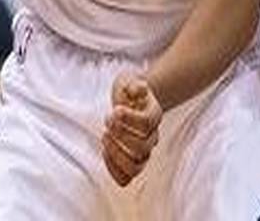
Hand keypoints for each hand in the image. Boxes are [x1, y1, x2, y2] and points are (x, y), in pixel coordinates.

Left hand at [102, 72, 161, 186]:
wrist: (131, 101)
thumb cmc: (129, 92)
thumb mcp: (130, 81)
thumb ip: (134, 84)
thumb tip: (138, 90)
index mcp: (154, 115)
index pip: (148, 123)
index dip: (130, 118)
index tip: (115, 109)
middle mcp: (152, 136)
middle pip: (144, 147)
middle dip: (121, 135)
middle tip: (107, 120)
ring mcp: (143, 152)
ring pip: (136, 167)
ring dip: (117, 155)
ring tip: (104, 137)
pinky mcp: (131, 162)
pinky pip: (125, 178)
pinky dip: (113, 169)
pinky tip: (104, 151)